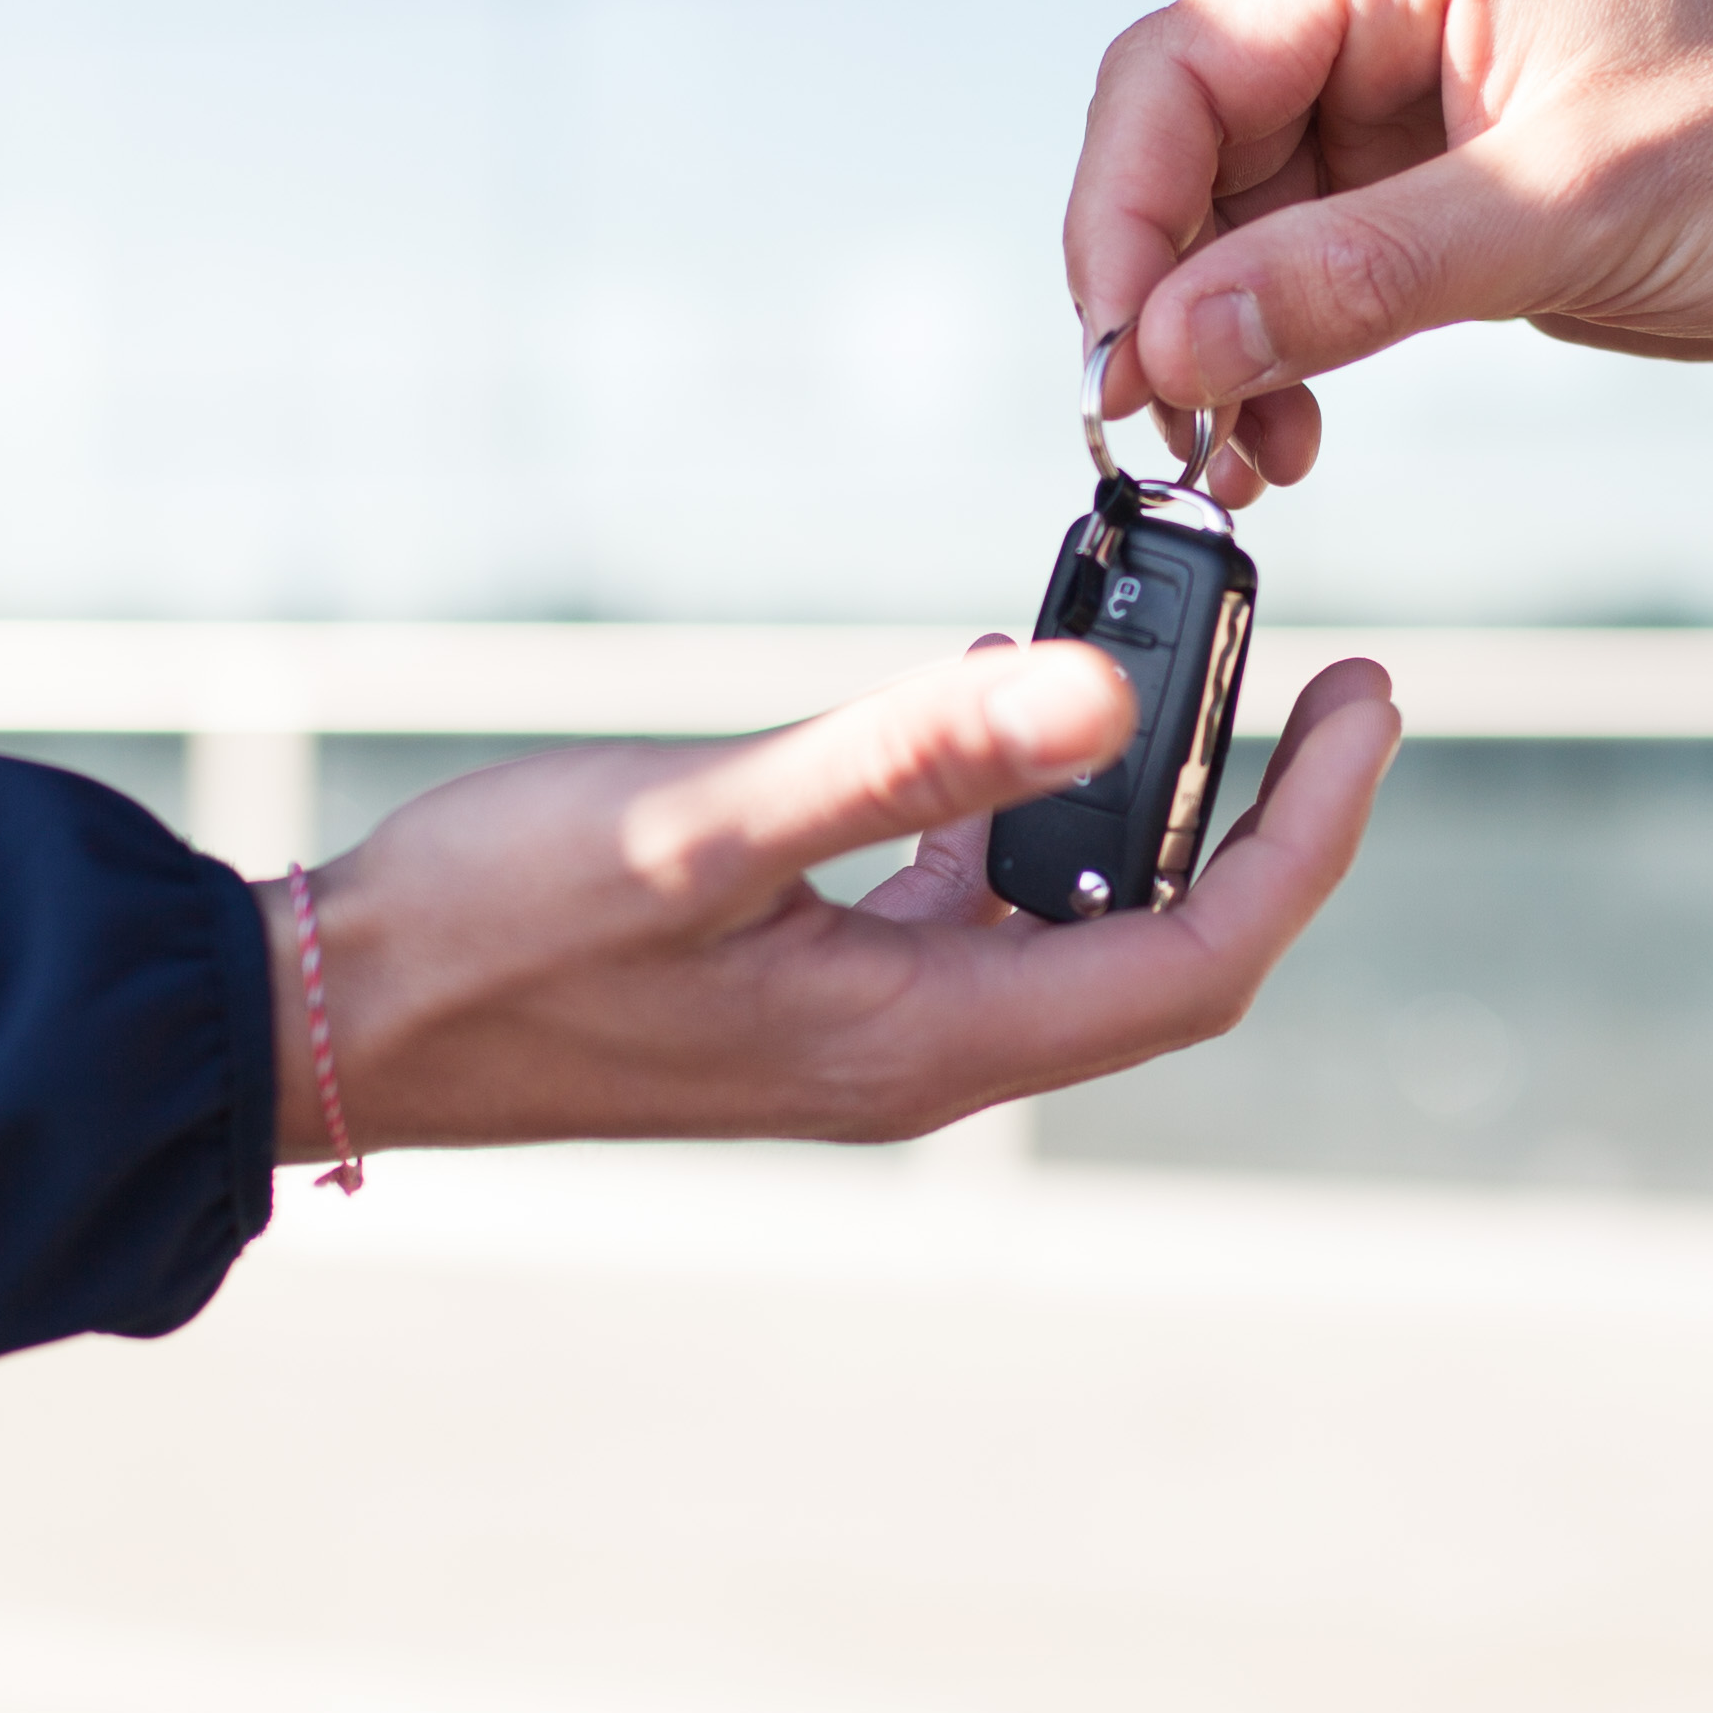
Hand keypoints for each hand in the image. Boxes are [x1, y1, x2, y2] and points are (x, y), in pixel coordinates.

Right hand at [283, 638, 1399, 1153]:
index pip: (1202, 956)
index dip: (1311, 833)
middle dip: (1265, 812)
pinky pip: (975, 897)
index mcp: (930, 1039)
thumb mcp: (704, 821)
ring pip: (1077, 920)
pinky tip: (997, 696)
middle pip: (1168, 945)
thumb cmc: (498, 926)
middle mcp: (925, 1052)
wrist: (340, 1016)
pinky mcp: (811, 980)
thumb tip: (1110, 699)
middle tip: (1322, 673)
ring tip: (1188, 659)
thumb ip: (903, 757)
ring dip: (1147, 804)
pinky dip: (1022, 805)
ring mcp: (869, 1023)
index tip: (1372, 702)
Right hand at [1065, 0, 1712, 499]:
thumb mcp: (1575, 204)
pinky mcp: (1448, 202)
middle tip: (1157, 428)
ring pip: (1238, 229)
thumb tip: (1175, 344)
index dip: (1123, 211)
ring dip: (1216, 344)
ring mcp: (1411, 117)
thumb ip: (1365, 272)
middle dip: (1160, 292)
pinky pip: (1313, 277)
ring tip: (1234, 457)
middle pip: (1187, 150)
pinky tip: (1289, 437)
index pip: (1180, 67)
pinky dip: (1283, 357)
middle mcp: (1387, 23)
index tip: (1121, 350)